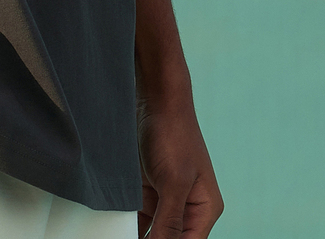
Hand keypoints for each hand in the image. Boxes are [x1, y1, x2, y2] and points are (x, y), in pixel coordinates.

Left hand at [136, 85, 222, 237]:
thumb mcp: (173, 182)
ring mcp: (168, 198)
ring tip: (122, 235)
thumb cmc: (173, 134)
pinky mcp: (150, 190)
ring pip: (154, 231)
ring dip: (140, 234)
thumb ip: (170, 221)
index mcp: (205, 209)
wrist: (156, 99)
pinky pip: (141, 217)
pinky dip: (131, 224)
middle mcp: (189, 207)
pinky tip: (119, 228)